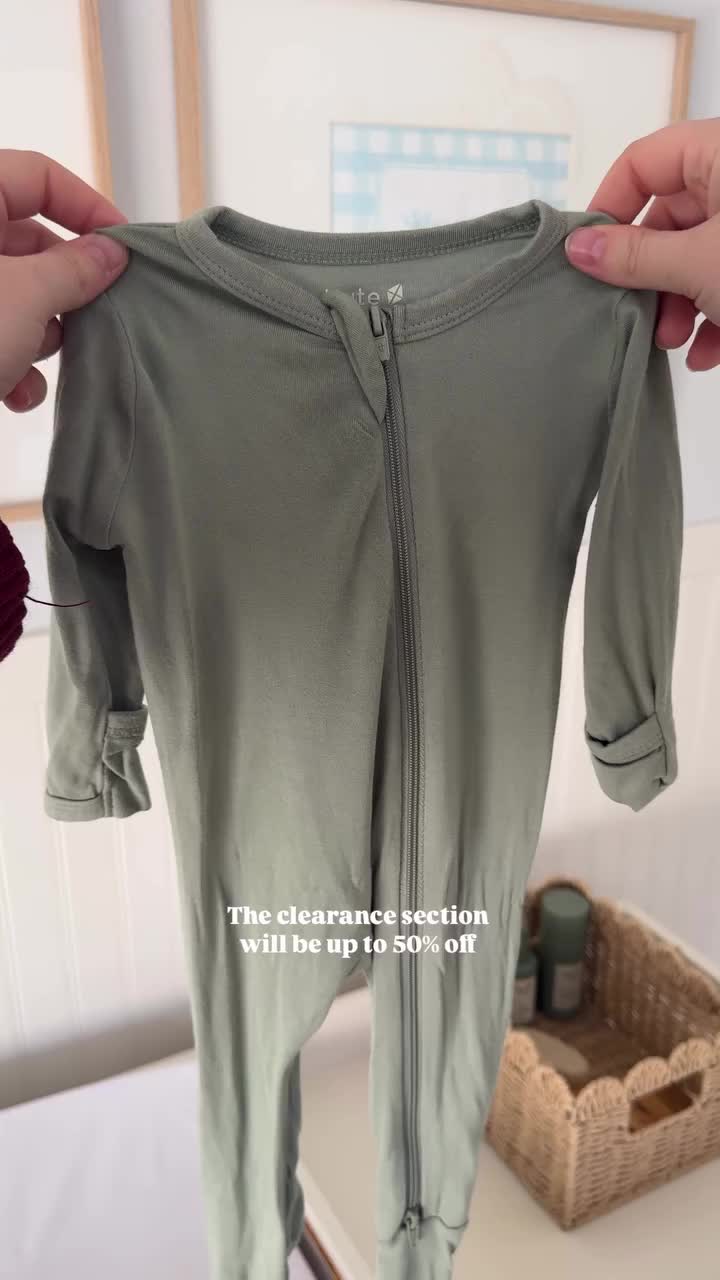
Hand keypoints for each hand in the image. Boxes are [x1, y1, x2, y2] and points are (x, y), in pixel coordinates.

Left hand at [0, 149, 128, 409]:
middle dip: (64, 288)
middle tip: (96, 317)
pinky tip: (15, 393)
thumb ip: (75, 270)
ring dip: (37, 335)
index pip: (39, 176)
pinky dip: (9, 361)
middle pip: (28, 241)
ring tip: (38, 365)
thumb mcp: (25, 298)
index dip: (88, 207)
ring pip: (13, 292)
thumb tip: (112, 252)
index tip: (125, 250)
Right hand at [564, 118, 719, 370]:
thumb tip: (575, 246)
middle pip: (668, 217)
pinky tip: (708, 353)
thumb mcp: (698, 262)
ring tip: (676, 343)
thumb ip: (634, 255)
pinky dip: (714, 318)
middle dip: (650, 276)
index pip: (643, 161)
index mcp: (719, 153)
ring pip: (697, 256)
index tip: (587, 256)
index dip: (610, 206)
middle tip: (638, 316)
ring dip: (678, 305)